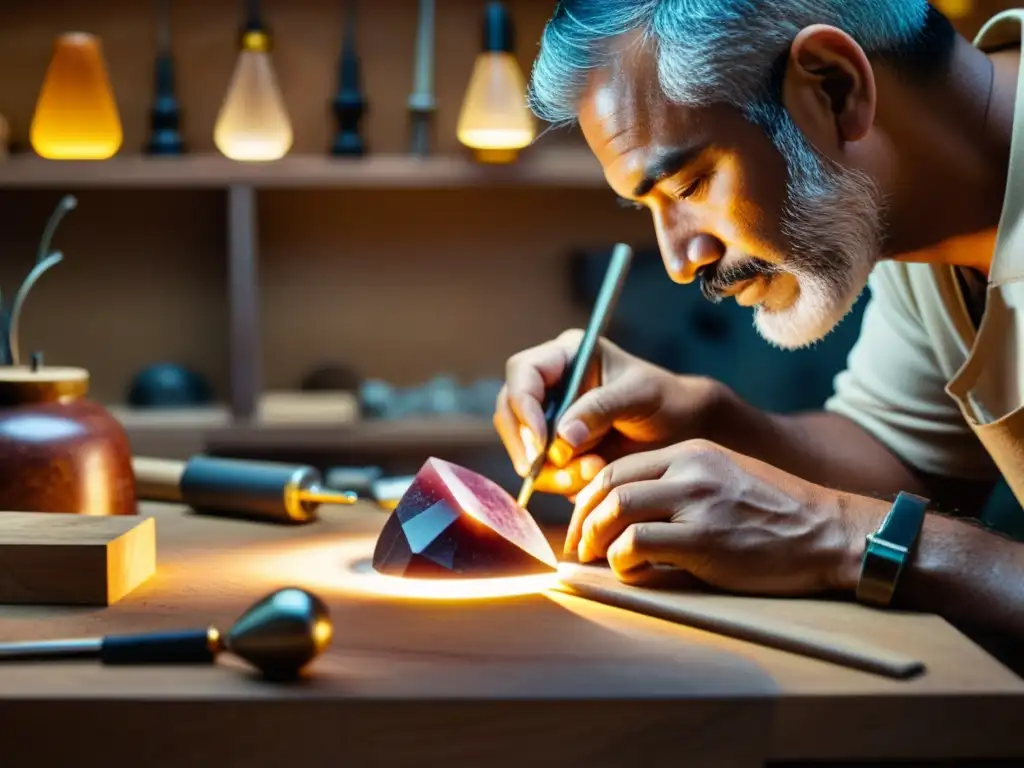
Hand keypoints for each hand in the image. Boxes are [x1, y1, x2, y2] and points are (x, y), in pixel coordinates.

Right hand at [493, 329, 723, 496]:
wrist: (683, 431)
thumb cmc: (665, 400)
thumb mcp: (640, 395)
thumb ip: (600, 409)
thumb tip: (560, 438)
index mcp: (565, 357)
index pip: (523, 373)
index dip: (524, 407)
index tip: (542, 442)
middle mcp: (549, 386)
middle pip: (509, 412)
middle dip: (527, 444)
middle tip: (552, 466)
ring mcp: (548, 419)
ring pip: (521, 447)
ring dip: (549, 469)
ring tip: (593, 470)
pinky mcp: (555, 451)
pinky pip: (540, 471)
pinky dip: (561, 481)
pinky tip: (593, 475)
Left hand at [564, 439, 886, 594]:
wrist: (830, 532)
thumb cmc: (777, 514)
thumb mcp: (724, 479)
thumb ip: (678, 486)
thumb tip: (624, 514)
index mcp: (691, 452)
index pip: (618, 467)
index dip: (589, 497)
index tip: (583, 522)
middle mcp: (690, 470)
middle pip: (608, 485)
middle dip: (582, 519)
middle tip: (578, 547)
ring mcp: (697, 502)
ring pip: (616, 509)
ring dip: (595, 539)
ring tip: (597, 560)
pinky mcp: (705, 539)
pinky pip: (637, 543)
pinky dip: (623, 561)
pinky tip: (632, 572)